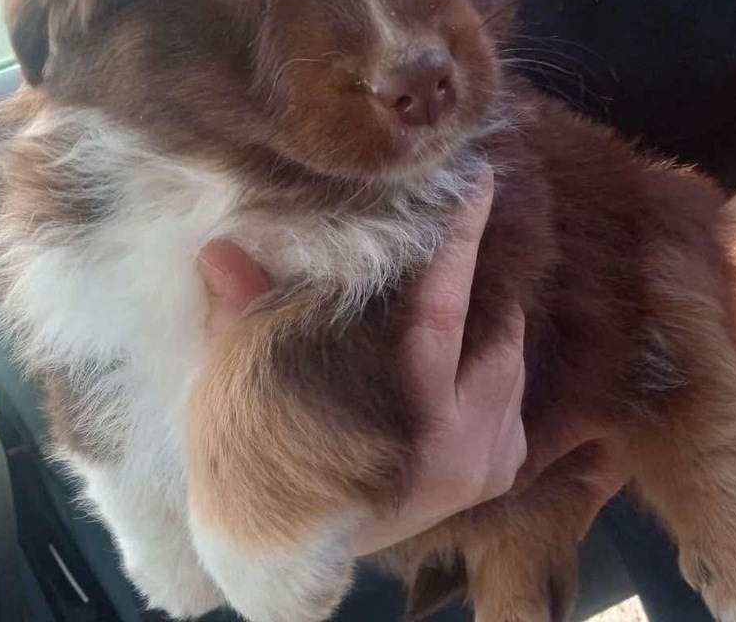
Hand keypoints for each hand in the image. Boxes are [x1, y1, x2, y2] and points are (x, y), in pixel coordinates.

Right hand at [198, 172, 623, 555]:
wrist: (288, 553)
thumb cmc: (269, 476)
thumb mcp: (254, 397)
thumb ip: (245, 321)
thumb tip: (219, 250)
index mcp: (415, 423)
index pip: (444, 311)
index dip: (461, 243)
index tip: (481, 182)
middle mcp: (468, 446)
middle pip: (497, 335)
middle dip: (481, 284)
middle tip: (459, 234)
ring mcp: (489, 466)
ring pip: (512, 365)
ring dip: (489, 324)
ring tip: (456, 292)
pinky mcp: (497, 477)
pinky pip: (515, 399)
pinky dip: (496, 365)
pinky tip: (465, 352)